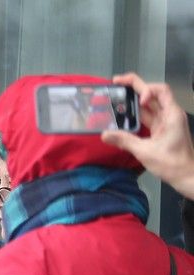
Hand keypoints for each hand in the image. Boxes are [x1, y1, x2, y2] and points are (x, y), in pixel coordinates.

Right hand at [101, 73, 193, 198]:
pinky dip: (136, 115)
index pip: (160, 90)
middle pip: (153, 94)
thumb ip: (125, 141)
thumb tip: (104, 134)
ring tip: (115, 99)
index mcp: (171, 114)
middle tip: (115, 83)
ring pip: (149, 106)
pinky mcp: (162, 131)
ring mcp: (166, 122)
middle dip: (135, 87)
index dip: (145, 89)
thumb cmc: (171, 163)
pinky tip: (123, 117)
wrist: (187, 176)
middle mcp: (170, 114)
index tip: (133, 99)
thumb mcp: (145, 152)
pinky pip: (148, 118)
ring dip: (134, 102)